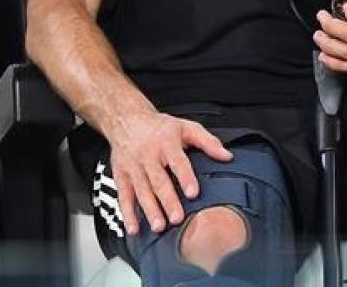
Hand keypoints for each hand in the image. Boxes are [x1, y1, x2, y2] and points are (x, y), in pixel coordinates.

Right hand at [108, 110, 231, 234]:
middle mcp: (148, 155)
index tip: (193, 193)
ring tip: (159, 226)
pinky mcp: (120, 175)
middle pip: (158, 180)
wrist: (127, 119)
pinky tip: (134, 228)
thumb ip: (208, 142)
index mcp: (166, 142)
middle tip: (177, 218)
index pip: (178, 161)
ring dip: (150, 210)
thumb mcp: (186, 127)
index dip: (185, 177)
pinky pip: (124, 196)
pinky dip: (128, 214)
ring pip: (142, 190)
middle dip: (167, 200)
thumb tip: (226, 156)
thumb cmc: (159, 127)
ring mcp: (133, 166)